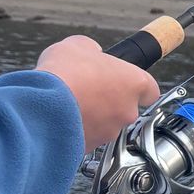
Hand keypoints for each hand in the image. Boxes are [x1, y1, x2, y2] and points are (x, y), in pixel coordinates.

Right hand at [34, 36, 158, 150]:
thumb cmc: (64, 75)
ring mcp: (110, 131)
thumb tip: (90, 52)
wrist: (43, 106)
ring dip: (93, 116)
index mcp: (134, 82)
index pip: (150, 90)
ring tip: (71, 104)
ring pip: (106, 125)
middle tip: (88, 91)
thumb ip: (92, 50)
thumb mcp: (78, 45)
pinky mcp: (91, 147)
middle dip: (109, 102)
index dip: (137, 87)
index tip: (126, 83)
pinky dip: (77, 131)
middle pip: (125, 108)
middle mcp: (128, 110)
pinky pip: (87, 138)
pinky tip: (61, 118)